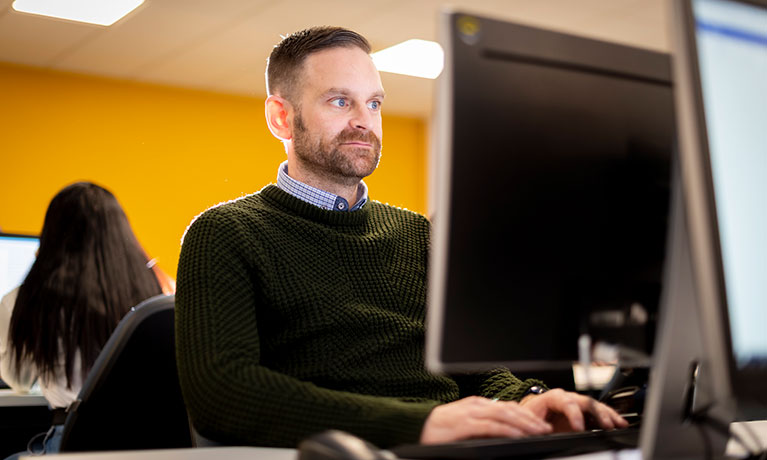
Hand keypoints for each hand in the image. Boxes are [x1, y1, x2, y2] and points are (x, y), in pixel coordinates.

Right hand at [420, 396, 551, 443]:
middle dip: (530, 418)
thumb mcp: (463, 423)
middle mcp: (476, 405)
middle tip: (545, 427)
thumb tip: (502, 430)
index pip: (506, 406)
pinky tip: (518, 434)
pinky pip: (491, 426)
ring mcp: (470, 413)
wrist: (415, 427)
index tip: (539, 422)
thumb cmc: (438, 428)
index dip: (525, 413)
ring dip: (524, 423)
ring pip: (504, 415)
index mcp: (476, 404)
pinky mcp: (465, 424)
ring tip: (537, 431)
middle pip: (509, 408)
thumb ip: (481, 423)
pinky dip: (507, 429)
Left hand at [519, 388, 628, 431]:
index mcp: (552, 397)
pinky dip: (610, 417)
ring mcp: (577, 404)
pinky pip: (599, 412)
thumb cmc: (530, 418)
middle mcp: (567, 398)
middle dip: (597, 413)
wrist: (531, 416)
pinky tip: (619, 424)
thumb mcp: (531, 422)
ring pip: (595, 405)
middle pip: (585, 401)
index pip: (566, 402)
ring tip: (618, 424)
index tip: (579, 428)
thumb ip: (539, 426)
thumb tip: (546, 432)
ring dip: (608, 414)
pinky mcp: (584, 413)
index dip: (574, 414)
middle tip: (606, 425)